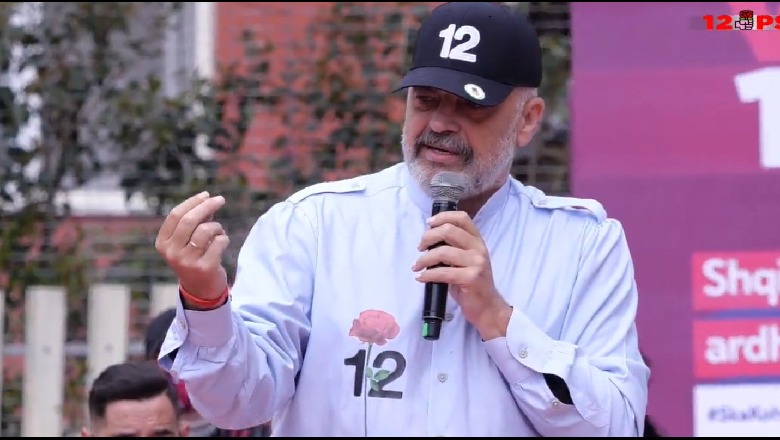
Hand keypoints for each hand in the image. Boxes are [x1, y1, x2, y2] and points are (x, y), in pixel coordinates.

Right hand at [155, 191, 229, 301]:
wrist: (201, 290)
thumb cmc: (195, 258)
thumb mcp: (188, 241)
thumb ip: (195, 221)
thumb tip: (207, 199)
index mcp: (163, 243)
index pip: (175, 215)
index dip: (192, 202)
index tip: (206, 195)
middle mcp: (172, 253)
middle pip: (189, 220)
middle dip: (207, 206)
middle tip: (220, 199)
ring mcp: (187, 261)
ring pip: (205, 230)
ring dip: (217, 226)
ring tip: (219, 231)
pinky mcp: (205, 268)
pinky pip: (219, 242)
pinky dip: (224, 238)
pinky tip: (222, 242)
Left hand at [412, 211, 510, 339]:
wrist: (487, 307)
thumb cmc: (471, 284)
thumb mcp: (465, 261)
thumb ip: (453, 248)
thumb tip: (428, 240)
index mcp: (477, 241)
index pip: (462, 218)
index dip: (443, 217)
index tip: (428, 224)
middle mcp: (479, 248)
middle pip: (449, 231)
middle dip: (428, 237)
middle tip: (419, 247)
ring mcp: (477, 263)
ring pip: (443, 252)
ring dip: (424, 259)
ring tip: (416, 266)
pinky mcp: (471, 278)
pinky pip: (443, 272)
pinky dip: (427, 274)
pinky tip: (421, 277)